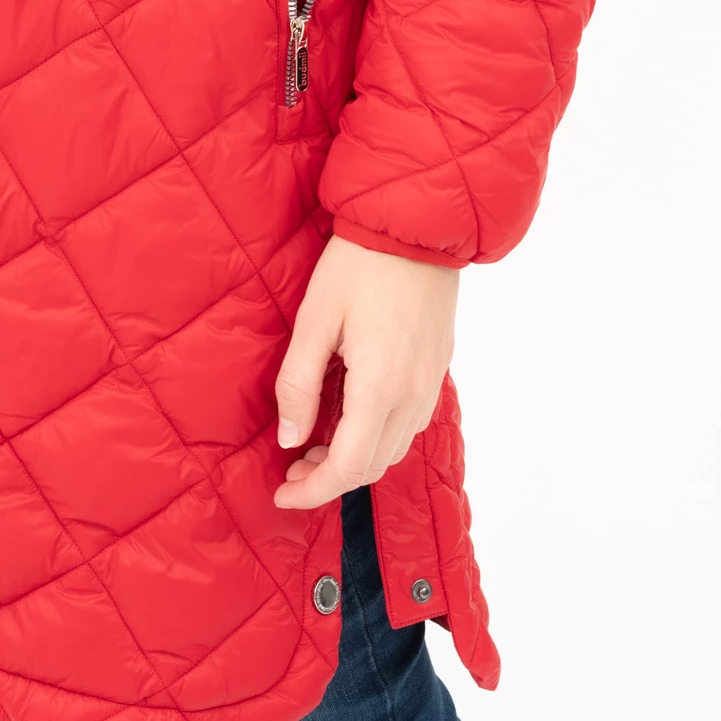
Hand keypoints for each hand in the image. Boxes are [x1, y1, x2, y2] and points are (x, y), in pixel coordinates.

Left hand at [273, 235, 457, 508]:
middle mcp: (413, 395)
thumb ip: (299, 384)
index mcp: (380, 387)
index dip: (313, 490)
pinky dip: (377, 434)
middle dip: (330, 477)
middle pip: (374, 466)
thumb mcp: (314, 320)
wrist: (415, 226)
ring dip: (355, 458)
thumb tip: (289, 440)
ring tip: (315, 442)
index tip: (281, 495)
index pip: (347, 467)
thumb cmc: (357, 265)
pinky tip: (350, 414)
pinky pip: (409, 422)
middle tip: (291, 467)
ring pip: (394, 448)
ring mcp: (431, 383)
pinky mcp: (438, 367)